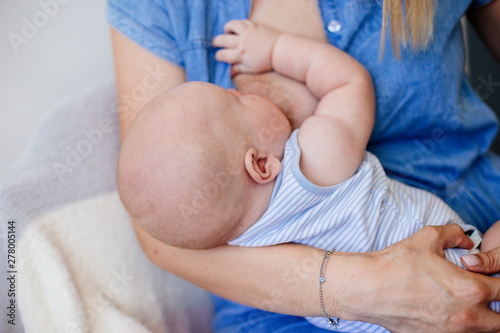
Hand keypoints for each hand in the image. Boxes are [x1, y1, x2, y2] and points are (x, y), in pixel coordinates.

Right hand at [213, 20, 278, 74]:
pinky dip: (237, 24)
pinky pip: (241, 21)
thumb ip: (239, 69)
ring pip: (231, 25)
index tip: (220, 57)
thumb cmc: (265, 62)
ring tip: (226, 32)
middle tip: (215, 43)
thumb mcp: (251, 69)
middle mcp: (241, 43)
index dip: (218, 56)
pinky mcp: (253, 26)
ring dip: (226, 29)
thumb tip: (229, 72)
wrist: (278, 50)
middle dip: (216, 42)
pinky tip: (237, 28)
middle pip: (222, 40)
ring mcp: (247, 32)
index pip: (222, 55)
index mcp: (240, 55)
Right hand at [331, 224, 499, 331]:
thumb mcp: (427, 237)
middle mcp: (467, 316)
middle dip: (498, 309)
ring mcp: (451, 332)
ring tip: (465, 306)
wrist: (368, 288)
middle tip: (485, 296)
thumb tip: (466, 239)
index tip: (492, 278)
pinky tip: (444, 313)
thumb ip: (453, 233)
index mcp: (470, 289)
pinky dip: (458, 328)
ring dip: (481, 320)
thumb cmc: (396, 264)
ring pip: (483, 332)